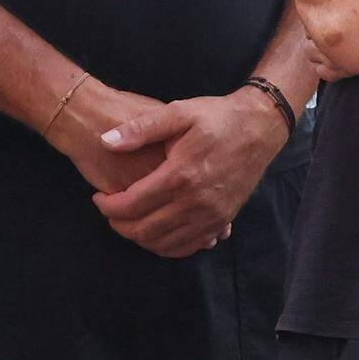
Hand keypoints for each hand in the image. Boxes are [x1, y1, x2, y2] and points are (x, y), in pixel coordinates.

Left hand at [90, 87, 288, 259]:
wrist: (260, 127)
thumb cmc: (217, 117)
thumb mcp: (179, 112)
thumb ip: (141, 128)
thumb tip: (105, 141)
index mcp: (180, 174)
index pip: (131, 205)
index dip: (107, 207)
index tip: (98, 198)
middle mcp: (196, 201)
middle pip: (144, 231)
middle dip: (119, 225)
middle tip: (110, 212)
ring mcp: (211, 215)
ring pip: (164, 244)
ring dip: (140, 238)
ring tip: (129, 221)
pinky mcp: (222, 221)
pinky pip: (188, 247)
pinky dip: (167, 246)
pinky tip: (156, 233)